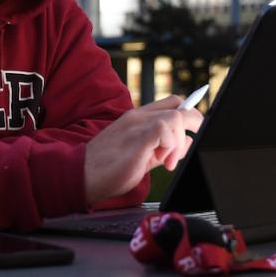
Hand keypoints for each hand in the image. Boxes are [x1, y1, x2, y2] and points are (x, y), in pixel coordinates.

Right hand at [84, 95, 202, 205]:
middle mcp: (138, 116)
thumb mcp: (143, 155)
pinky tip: (161, 161)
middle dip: (192, 126)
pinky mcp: (137, 136)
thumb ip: (165, 147)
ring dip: (179, 142)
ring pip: (176, 117)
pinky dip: (171, 145)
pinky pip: (166, 128)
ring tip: (167, 162)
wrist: (83, 174)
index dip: (188, 113)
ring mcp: (137, 124)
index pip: (171, 102)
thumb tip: (189, 141)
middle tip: (183, 149)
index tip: (192, 132)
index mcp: (138, 118)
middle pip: (179, 105)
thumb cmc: (108, 167)